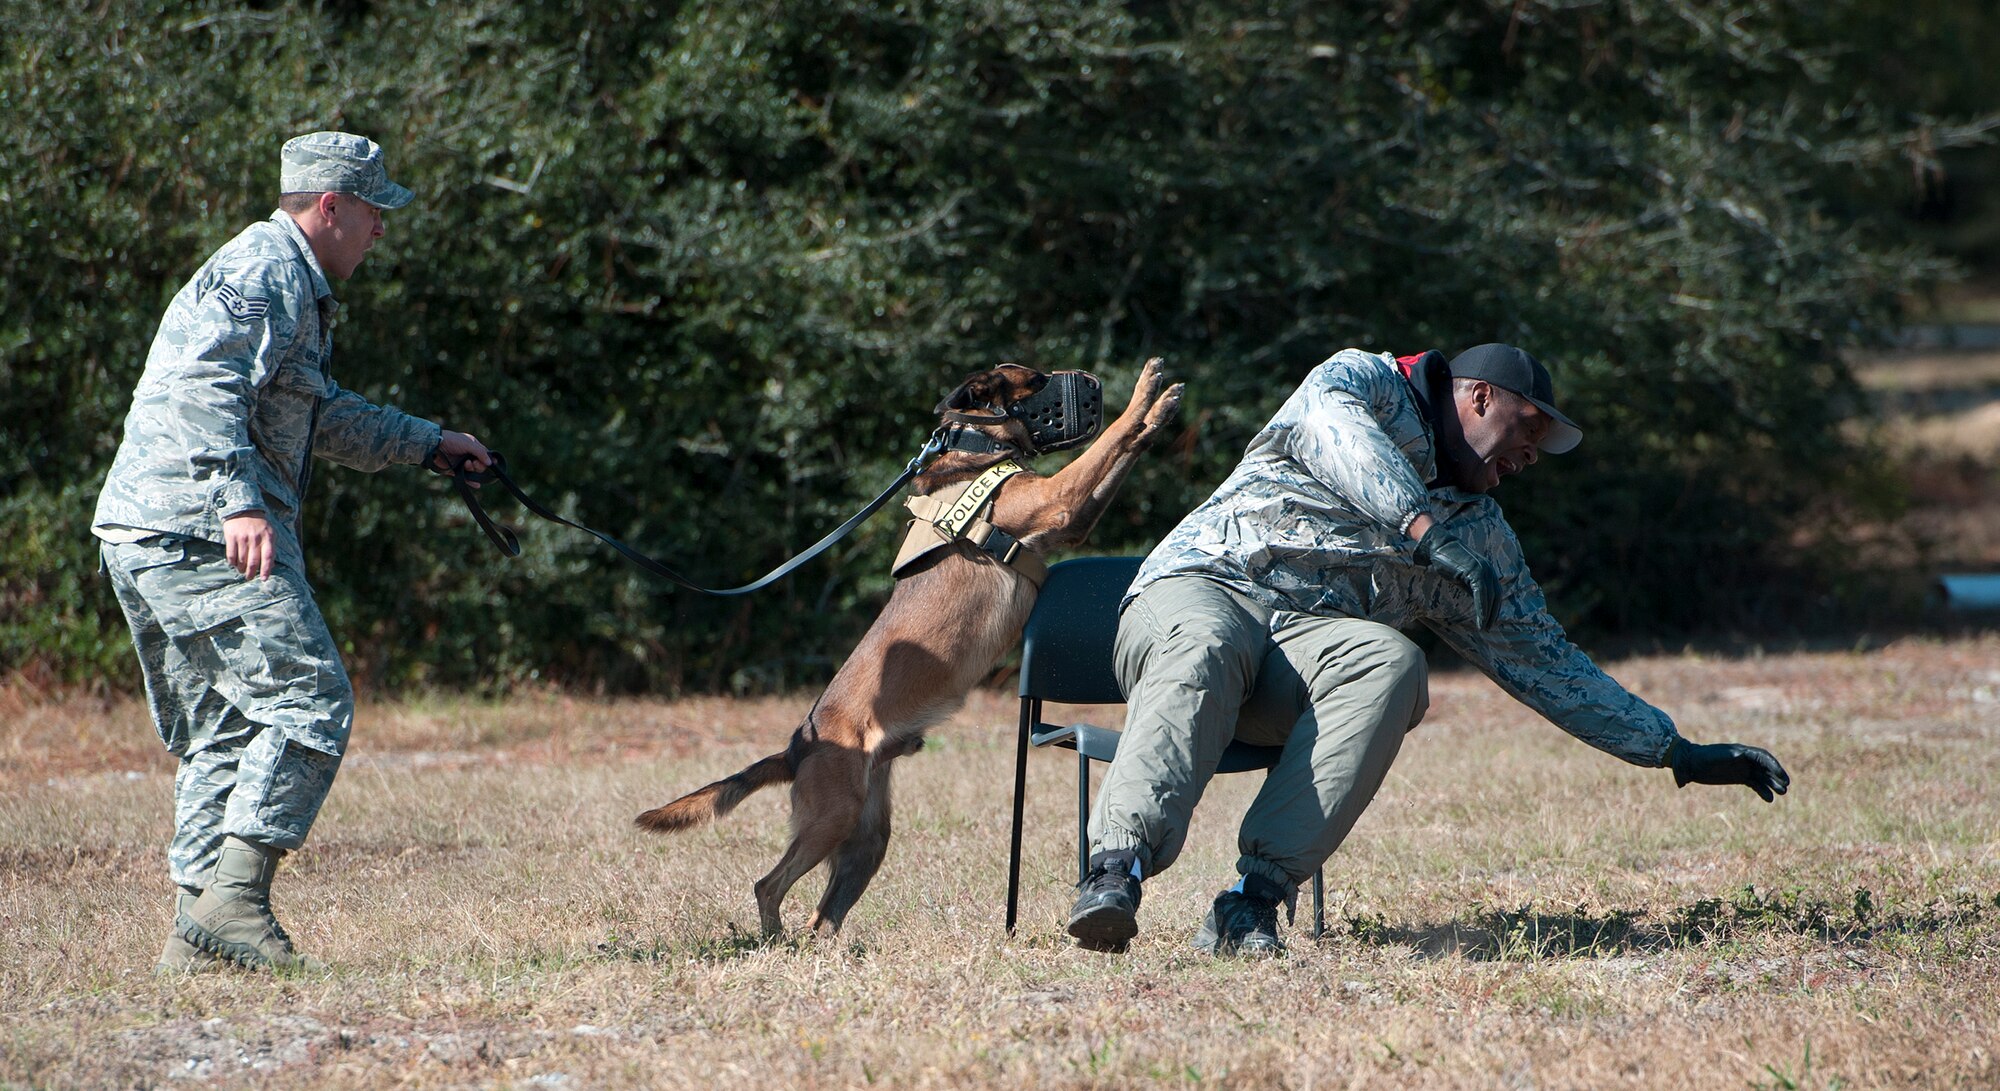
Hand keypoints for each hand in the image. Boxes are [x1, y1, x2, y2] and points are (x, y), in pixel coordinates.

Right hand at [223, 512, 275, 579]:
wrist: (243, 509)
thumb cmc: (259, 525)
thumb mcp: (269, 533)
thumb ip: (270, 548)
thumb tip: (271, 566)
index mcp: (268, 538)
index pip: (268, 557)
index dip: (266, 570)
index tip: (263, 579)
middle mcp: (255, 538)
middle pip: (253, 561)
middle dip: (251, 573)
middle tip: (249, 577)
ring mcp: (243, 538)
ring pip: (242, 560)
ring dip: (241, 569)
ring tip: (241, 571)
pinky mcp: (231, 536)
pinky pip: (231, 555)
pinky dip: (232, 562)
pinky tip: (234, 564)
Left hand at [428, 429, 492, 478]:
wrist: (436, 446)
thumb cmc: (453, 441)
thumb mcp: (469, 444)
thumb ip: (481, 453)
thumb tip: (490, 463)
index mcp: (474, 447)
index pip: (485, 455)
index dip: (489, 459)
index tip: (491, 463)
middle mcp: (469, 455)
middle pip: (481, 465)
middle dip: (479, 465)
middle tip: (473, 462)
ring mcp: (463, 464)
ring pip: (474, 471)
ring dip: (473, 469)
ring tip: (466, 465)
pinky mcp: (456, 471)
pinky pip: (466, 478)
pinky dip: (472, 482)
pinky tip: (477, 485)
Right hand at [1412, 530, 1500, 629]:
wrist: (1438, 546)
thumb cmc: (1446, 560)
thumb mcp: (1462, 577)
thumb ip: (1472, 587)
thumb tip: (1478, 602)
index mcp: (1487, 570)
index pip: (1495, 592)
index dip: (1494, 607)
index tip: (1490, 620)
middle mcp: (1488, 570)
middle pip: (1496, 596)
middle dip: (1493, 613)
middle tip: (1488, 627)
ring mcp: (1483, 570)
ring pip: (1489, 598)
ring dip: (1487, 615)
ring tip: (1483, 627)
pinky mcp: (1475, 573)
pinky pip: (1481, 595)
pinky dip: (1481, 609)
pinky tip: (1479, 620)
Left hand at [1667, 739, 1790, 801]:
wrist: (1690, 763)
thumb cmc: (1702, 758)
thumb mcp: (1715, 756)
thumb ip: (1727, 755)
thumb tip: (1739, 754)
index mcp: (1742, 751)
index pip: (1763, 757)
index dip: (1774, 766)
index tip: (1782, 776)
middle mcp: (1745, 759)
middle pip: (1766, 767)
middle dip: (1777, 775)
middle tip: (1786, 786)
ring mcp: (1742, 768)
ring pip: (1762, 776)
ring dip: (1773, 784)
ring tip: (1782, 793)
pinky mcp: (1738, 777)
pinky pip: (1754, 783)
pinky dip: (1763, 790)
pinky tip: (1769, 799)